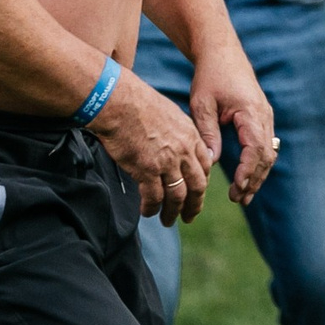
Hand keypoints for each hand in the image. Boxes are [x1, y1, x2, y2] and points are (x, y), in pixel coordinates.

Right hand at [87, 69, 211, 226]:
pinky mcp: (147, 170)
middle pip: (197, 185)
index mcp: (190, 135)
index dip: (202, 182)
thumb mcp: (170, 114)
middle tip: (189, 217)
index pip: (205, 165)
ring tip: (166, 221)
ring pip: (177, 196)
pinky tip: (147, 212)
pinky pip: (154, 197)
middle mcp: (183, 150)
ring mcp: (167, 161)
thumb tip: (175, 146)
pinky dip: (151, 208)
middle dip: (195, 204)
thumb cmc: (138, 104)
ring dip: (172, 212)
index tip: (197, 193)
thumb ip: (178, 133)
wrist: (120, 102)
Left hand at [190, 43, 281, 206]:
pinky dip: (258, 163)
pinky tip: (247, 177)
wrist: (222, 53)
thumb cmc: (210, 77)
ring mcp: (265, 116)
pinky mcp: (261, 117)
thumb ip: (208, 133)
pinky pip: (265, 144)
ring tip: (243, 196)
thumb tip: (211, 162)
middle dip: (254, 179)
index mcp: (251, 111)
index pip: (255, 148)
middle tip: (238, 199)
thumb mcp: (202, 104)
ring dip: (258, 174)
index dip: (247, 171)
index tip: (237, 189)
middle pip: (266, 154)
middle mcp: (264, 115)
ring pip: (269, 152)